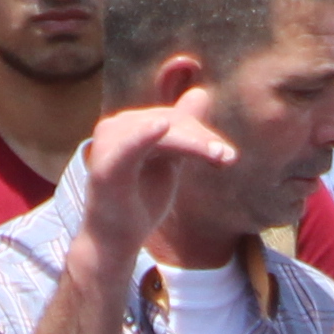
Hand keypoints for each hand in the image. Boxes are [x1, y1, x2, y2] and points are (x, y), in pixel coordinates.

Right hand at [75, 96, 243, 246]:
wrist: (115, 240)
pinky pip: (127, 147)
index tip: (227, 155)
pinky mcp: (106, 168)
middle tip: (228, 157)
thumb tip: (200, 92)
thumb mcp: (166, 161)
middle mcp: (116, 128)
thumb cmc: (138, 200)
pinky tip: (161, 126)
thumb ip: (182, 131)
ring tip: (220, 156)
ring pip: (159, 132)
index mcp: (129, 125)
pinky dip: (144, 135)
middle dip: (201, 139)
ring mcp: (108, 145)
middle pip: (169, 121)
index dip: (201, 133)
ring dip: (193, 142)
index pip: (173, 118)